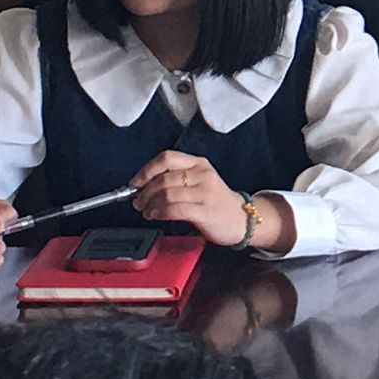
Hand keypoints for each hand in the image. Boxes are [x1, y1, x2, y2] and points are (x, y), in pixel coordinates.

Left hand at [130, 151, 248, 244]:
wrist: (242, 220)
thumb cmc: (217, 203)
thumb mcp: (200, 182)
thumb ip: (176, 179)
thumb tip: (144, 186)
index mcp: (199, 164)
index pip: (167, 158)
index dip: (146, 170)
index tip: (135, 182)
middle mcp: (203, 175)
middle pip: (163, 178)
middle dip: (144, 192)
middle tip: (138, 202)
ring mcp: (205, 193)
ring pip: (167, 194)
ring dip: (150, 204)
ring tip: (147, 211)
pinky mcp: (205, 211)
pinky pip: (175, 209)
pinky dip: (160, 212)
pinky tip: (157, 215)